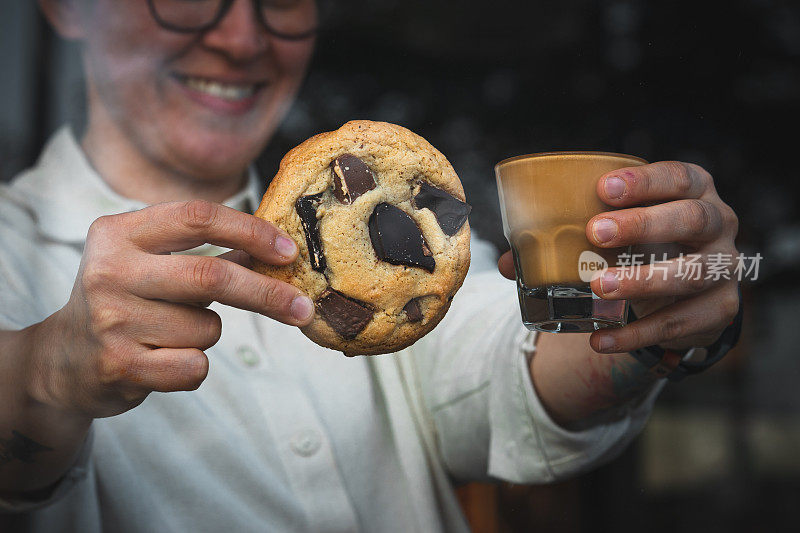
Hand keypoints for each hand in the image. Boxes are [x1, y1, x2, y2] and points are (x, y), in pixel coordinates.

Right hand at [29, 200, 312, 418]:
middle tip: (304, 308)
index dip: (250, 231)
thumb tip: (276, 248)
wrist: (64, 361)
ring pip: (207, 327)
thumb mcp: (153, 263)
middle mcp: (109, 271)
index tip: (288, 251)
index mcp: (118, 233)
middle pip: (211, 275)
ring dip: (207, 334)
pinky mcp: (118, 365)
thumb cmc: (127, 302)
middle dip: (266, 294)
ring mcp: (110, 320)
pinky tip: (161, 361)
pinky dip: (194, 367)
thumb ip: (206, 252)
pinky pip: (195, 366)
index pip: (198, 216)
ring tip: (169, 334)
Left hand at [498, 161, 739, 353]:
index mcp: (693, 191)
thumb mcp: (615, 232)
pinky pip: (681, 324)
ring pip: (693, 273)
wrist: (683, 293)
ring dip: (643, 280)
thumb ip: (564, 238)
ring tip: (599, 286)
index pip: (679, 177)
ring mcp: (725, 268)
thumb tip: (504, 261)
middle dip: (644, 225)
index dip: (646, 180)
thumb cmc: (640, 246)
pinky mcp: (720, 310)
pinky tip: (601, 340)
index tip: (604, 188)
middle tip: (597, 233)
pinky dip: (638, 335)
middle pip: (692, 218)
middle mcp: (719, 223)